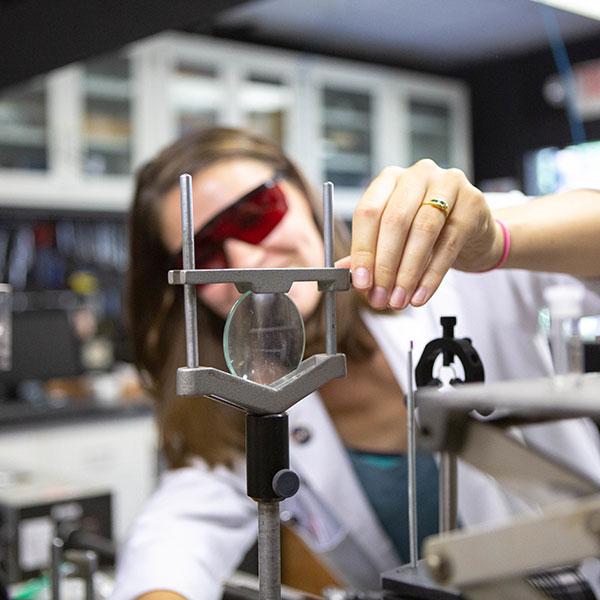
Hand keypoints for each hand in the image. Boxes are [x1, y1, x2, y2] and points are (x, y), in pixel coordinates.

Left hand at [337, 160, 501, 309]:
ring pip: (423, 232)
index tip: (360, 282)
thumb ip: (369, 251)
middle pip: (395, 221)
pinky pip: (448, 245)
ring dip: (408, 273)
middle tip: (380, 296)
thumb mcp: (394, 236)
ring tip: (399, 300)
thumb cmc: (426, 231)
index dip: (362, 249)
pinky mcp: (472, 204)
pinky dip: (431, 276)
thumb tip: (343, 272)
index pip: (368, 211)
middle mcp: (418, 175)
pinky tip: (420, 295)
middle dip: (385, 265)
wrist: (473, 229)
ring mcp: (448, 185)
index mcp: (389, 179)